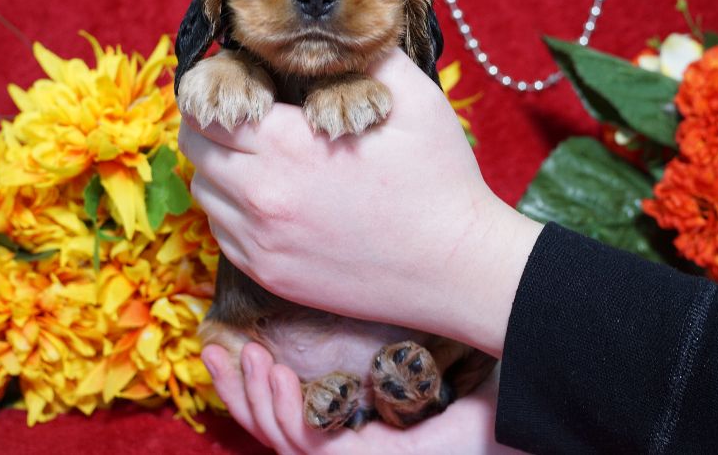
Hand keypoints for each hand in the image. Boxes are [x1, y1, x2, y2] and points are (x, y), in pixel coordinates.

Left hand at [179, 49, 542, 355]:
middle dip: (213, 125)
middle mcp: (261, 197)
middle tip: (248, 117)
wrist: (457, 268)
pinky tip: (273, 200)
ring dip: (222, 169)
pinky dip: (235, 212)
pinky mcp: (271, 276)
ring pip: (206, 194)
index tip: (242, 85)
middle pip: (196, 149)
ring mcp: (262, 243)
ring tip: (262, 159)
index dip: (217, 89)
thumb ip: (367, 56)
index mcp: (286, 147)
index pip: (206, 108)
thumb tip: (340, 32)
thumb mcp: (414, 100)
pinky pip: (224, 235)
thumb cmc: (439, 182)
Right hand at [202, 342, 520, 454]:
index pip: (281, 409)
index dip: (245, 382)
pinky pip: (307, 445)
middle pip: (268, 426)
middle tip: (211, 350)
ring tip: (252, 355)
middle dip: (235, 390)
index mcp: (347, 420)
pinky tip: (280, 375)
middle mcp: (343, 441)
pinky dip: (286, 412)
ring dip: (255, 397)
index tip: (224, 344)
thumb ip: (362, 332)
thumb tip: (325, 280)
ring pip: (279, 438)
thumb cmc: (462, 375)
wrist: (506, 400)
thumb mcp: (397, 348)